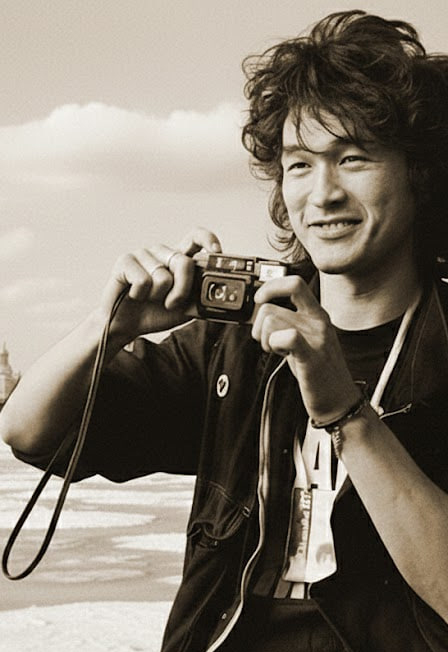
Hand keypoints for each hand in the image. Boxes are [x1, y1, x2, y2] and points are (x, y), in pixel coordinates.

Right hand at [98, 227, 221, 344]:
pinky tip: (135, 296)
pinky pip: (143, 281)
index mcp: (178, 259)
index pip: (196, 237)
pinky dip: (141, 295)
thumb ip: (201, 296)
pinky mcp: (125, 261)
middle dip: (182, 290)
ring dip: (159, 296)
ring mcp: (143, 254)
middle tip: (171, 304)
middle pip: (183, 262)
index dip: (208, 240)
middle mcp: (162, 252)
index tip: (216, 252)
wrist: (126, 326)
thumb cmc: (155, 313)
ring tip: (149, 299)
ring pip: (163, 276)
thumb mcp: (186, 308)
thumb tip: (218, 295)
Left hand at [251, 275, 360, 423]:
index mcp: (317, 314)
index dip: (271, 287)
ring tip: (278, 352)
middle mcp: (318, 321)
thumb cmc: (319, 372)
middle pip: (270, 308)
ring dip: (265, 340)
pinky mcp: (312, 356)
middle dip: (258, 328)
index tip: (260, 300)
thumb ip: (289, 323)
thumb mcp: (305, 339)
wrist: (339, 401)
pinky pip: (287, 337)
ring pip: (271, 322)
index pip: (294, 283)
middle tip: (268, 342)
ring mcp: (316, 337)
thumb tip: (263, 313)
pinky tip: (282, 354)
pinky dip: (275, 344)